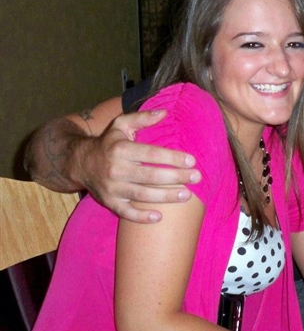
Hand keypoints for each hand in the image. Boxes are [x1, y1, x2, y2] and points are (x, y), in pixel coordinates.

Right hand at [75, 110, 200, 222]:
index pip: (151, 154)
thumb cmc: (108, 143)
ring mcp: (112, 188)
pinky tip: (159, 217)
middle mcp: (115, 169)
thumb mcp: (121, 124)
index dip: (172, 158)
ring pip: (142, 195)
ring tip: (187, 195)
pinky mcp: (109, 202)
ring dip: (166, 197)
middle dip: (176, 177)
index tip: (192, 161)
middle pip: (150, 176)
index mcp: (120, 149)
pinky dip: (141, 217)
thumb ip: (142, 118)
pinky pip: (126, 213)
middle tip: (197, 177)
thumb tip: (164, 112)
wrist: (80, 163)